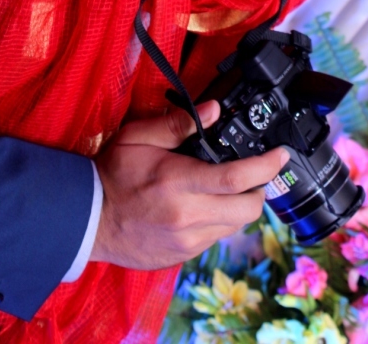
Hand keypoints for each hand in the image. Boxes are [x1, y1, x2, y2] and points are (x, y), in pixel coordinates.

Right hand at [91, 101, 287, 268]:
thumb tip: (213, 110)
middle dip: (259, 190)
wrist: (87, 220)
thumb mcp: (139, 136)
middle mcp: (187, 217)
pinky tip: (204, 206)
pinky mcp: (181, 257)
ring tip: (226, 189)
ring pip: (234, 226)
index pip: (237, 179)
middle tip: (255, 174)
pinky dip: (218, 221)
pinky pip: (215, 239)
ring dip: (239, 207)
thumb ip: (178, 124)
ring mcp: (185, 242)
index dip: (266, 167)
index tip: (280, 155)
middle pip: (247, 210)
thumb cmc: (112, 174)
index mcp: (178, 183)